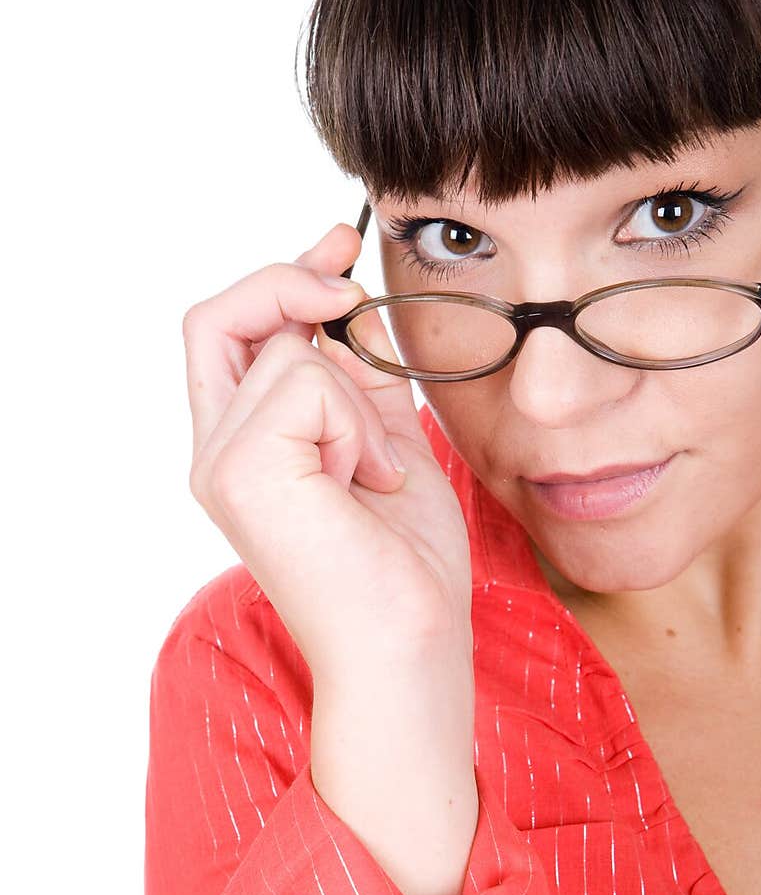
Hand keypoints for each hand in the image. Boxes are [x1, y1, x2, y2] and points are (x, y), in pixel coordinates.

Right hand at [182, 223, 474, 680]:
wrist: (409, 647)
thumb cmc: (405, 569)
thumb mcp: (386, 448)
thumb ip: (358, 384)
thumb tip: (353, 307)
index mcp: (245, 451)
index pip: (229, 334)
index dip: (280, 278)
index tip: (340, 247)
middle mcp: (217, 454)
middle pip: (221, 317)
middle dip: (292, 283)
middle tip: (349, 291)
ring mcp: (221, 463)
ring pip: (288, 350)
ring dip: (357, 401)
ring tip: (378, 476)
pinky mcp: (243, 471)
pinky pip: (306, 381)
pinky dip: (357, 424)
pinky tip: (371, 483)